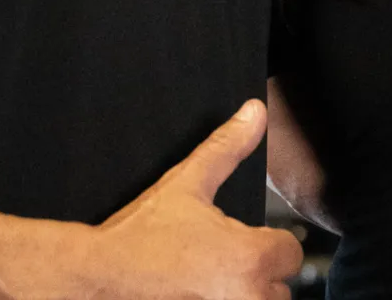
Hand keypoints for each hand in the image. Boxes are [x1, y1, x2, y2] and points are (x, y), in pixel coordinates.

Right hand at [91, 99, 303, 298]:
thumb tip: (255, 111)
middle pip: (278, 289)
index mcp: (249, 259)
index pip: (291, 254)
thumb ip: (228, 147)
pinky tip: (195, 294)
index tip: (240, 238)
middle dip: (256, 275)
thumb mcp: (187, 182)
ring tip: (209, 281)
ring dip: (243, 296)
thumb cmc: (142, 235)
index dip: (268, 240)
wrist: (100, 279)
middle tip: (220, 262)